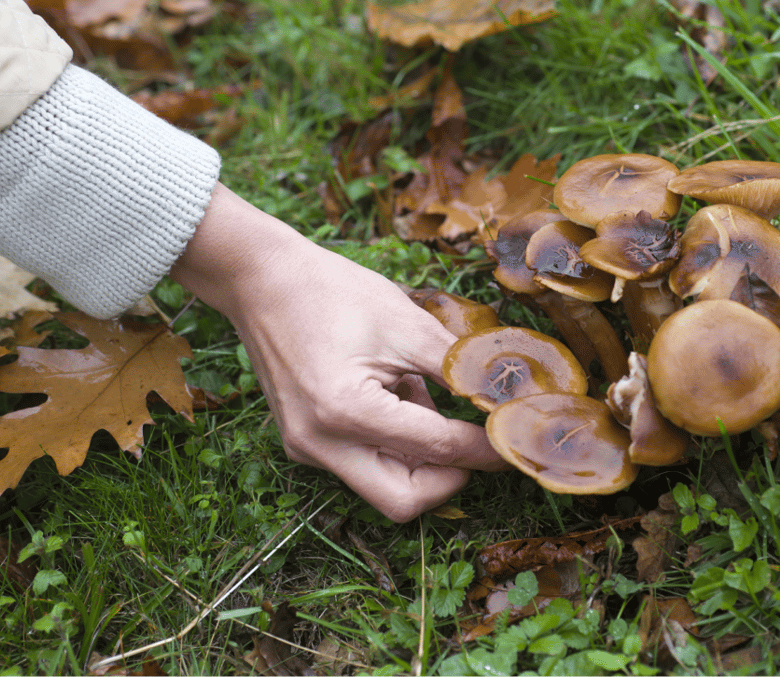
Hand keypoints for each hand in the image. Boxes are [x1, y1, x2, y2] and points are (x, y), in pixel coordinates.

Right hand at [169, 184, 506, 521]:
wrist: (261, 279)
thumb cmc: (333, 291)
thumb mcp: (407, 325)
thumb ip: (459, 369)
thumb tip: (507, 401)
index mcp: (346, 411)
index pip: (436, 448)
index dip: (485, 446)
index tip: (517, 438)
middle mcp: (320, 443)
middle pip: (404, 499)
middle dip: (450, 477)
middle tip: (479, 441)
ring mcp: (306, 449)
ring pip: (383, 487)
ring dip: (420, 459)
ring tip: (421, 395)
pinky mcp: (303, 444)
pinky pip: (361, 465)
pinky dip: (392, 445)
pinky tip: (393, 395)